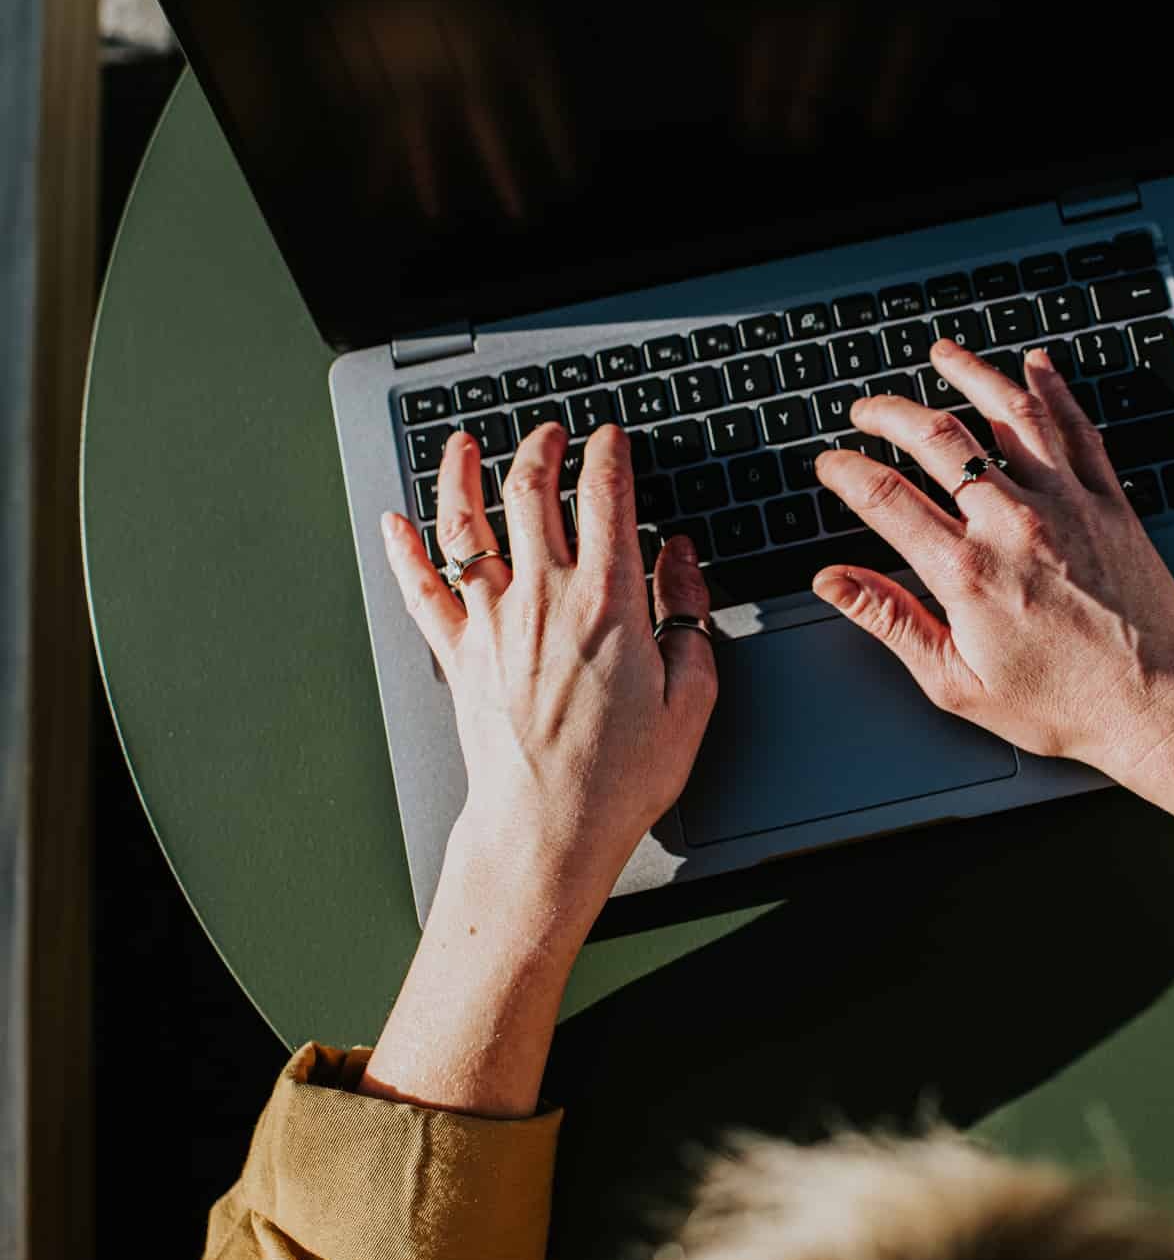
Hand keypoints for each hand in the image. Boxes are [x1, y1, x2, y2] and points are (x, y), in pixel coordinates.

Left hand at [378, 422, 716, 918]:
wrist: (548, 828)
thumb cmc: (621, 775)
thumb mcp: (692, 695)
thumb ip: (689, 614)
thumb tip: (680, 558)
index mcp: (607, 602)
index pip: (605, 497)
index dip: (607, 454)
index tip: (610, 438)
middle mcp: (543, 598)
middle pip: (529, 494)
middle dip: (539, 448)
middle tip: (549, 431)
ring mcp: (493, 624)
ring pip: (465, 528)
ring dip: (461, 476)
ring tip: (464, 445)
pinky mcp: (460, 656)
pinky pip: (422, 591)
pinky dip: (403, 552)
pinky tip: (394, 524)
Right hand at [812, 341, 1173, 919]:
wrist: (1156, 703)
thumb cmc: (1063, 704)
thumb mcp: (957, 682)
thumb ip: (892, 622)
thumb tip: (834, 583)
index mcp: (967, 573)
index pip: (886, 497)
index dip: (846, 471)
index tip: (831, 463)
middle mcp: (1014, 525)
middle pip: (939, 440)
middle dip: (891, 413)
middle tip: (868, 410)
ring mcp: (1066, 506)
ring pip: (1010, 414)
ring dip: (971, 374)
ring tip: (944, 356)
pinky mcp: (1109, 503)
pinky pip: (1077, 430)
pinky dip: (1054, 391)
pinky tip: (1037, 368)